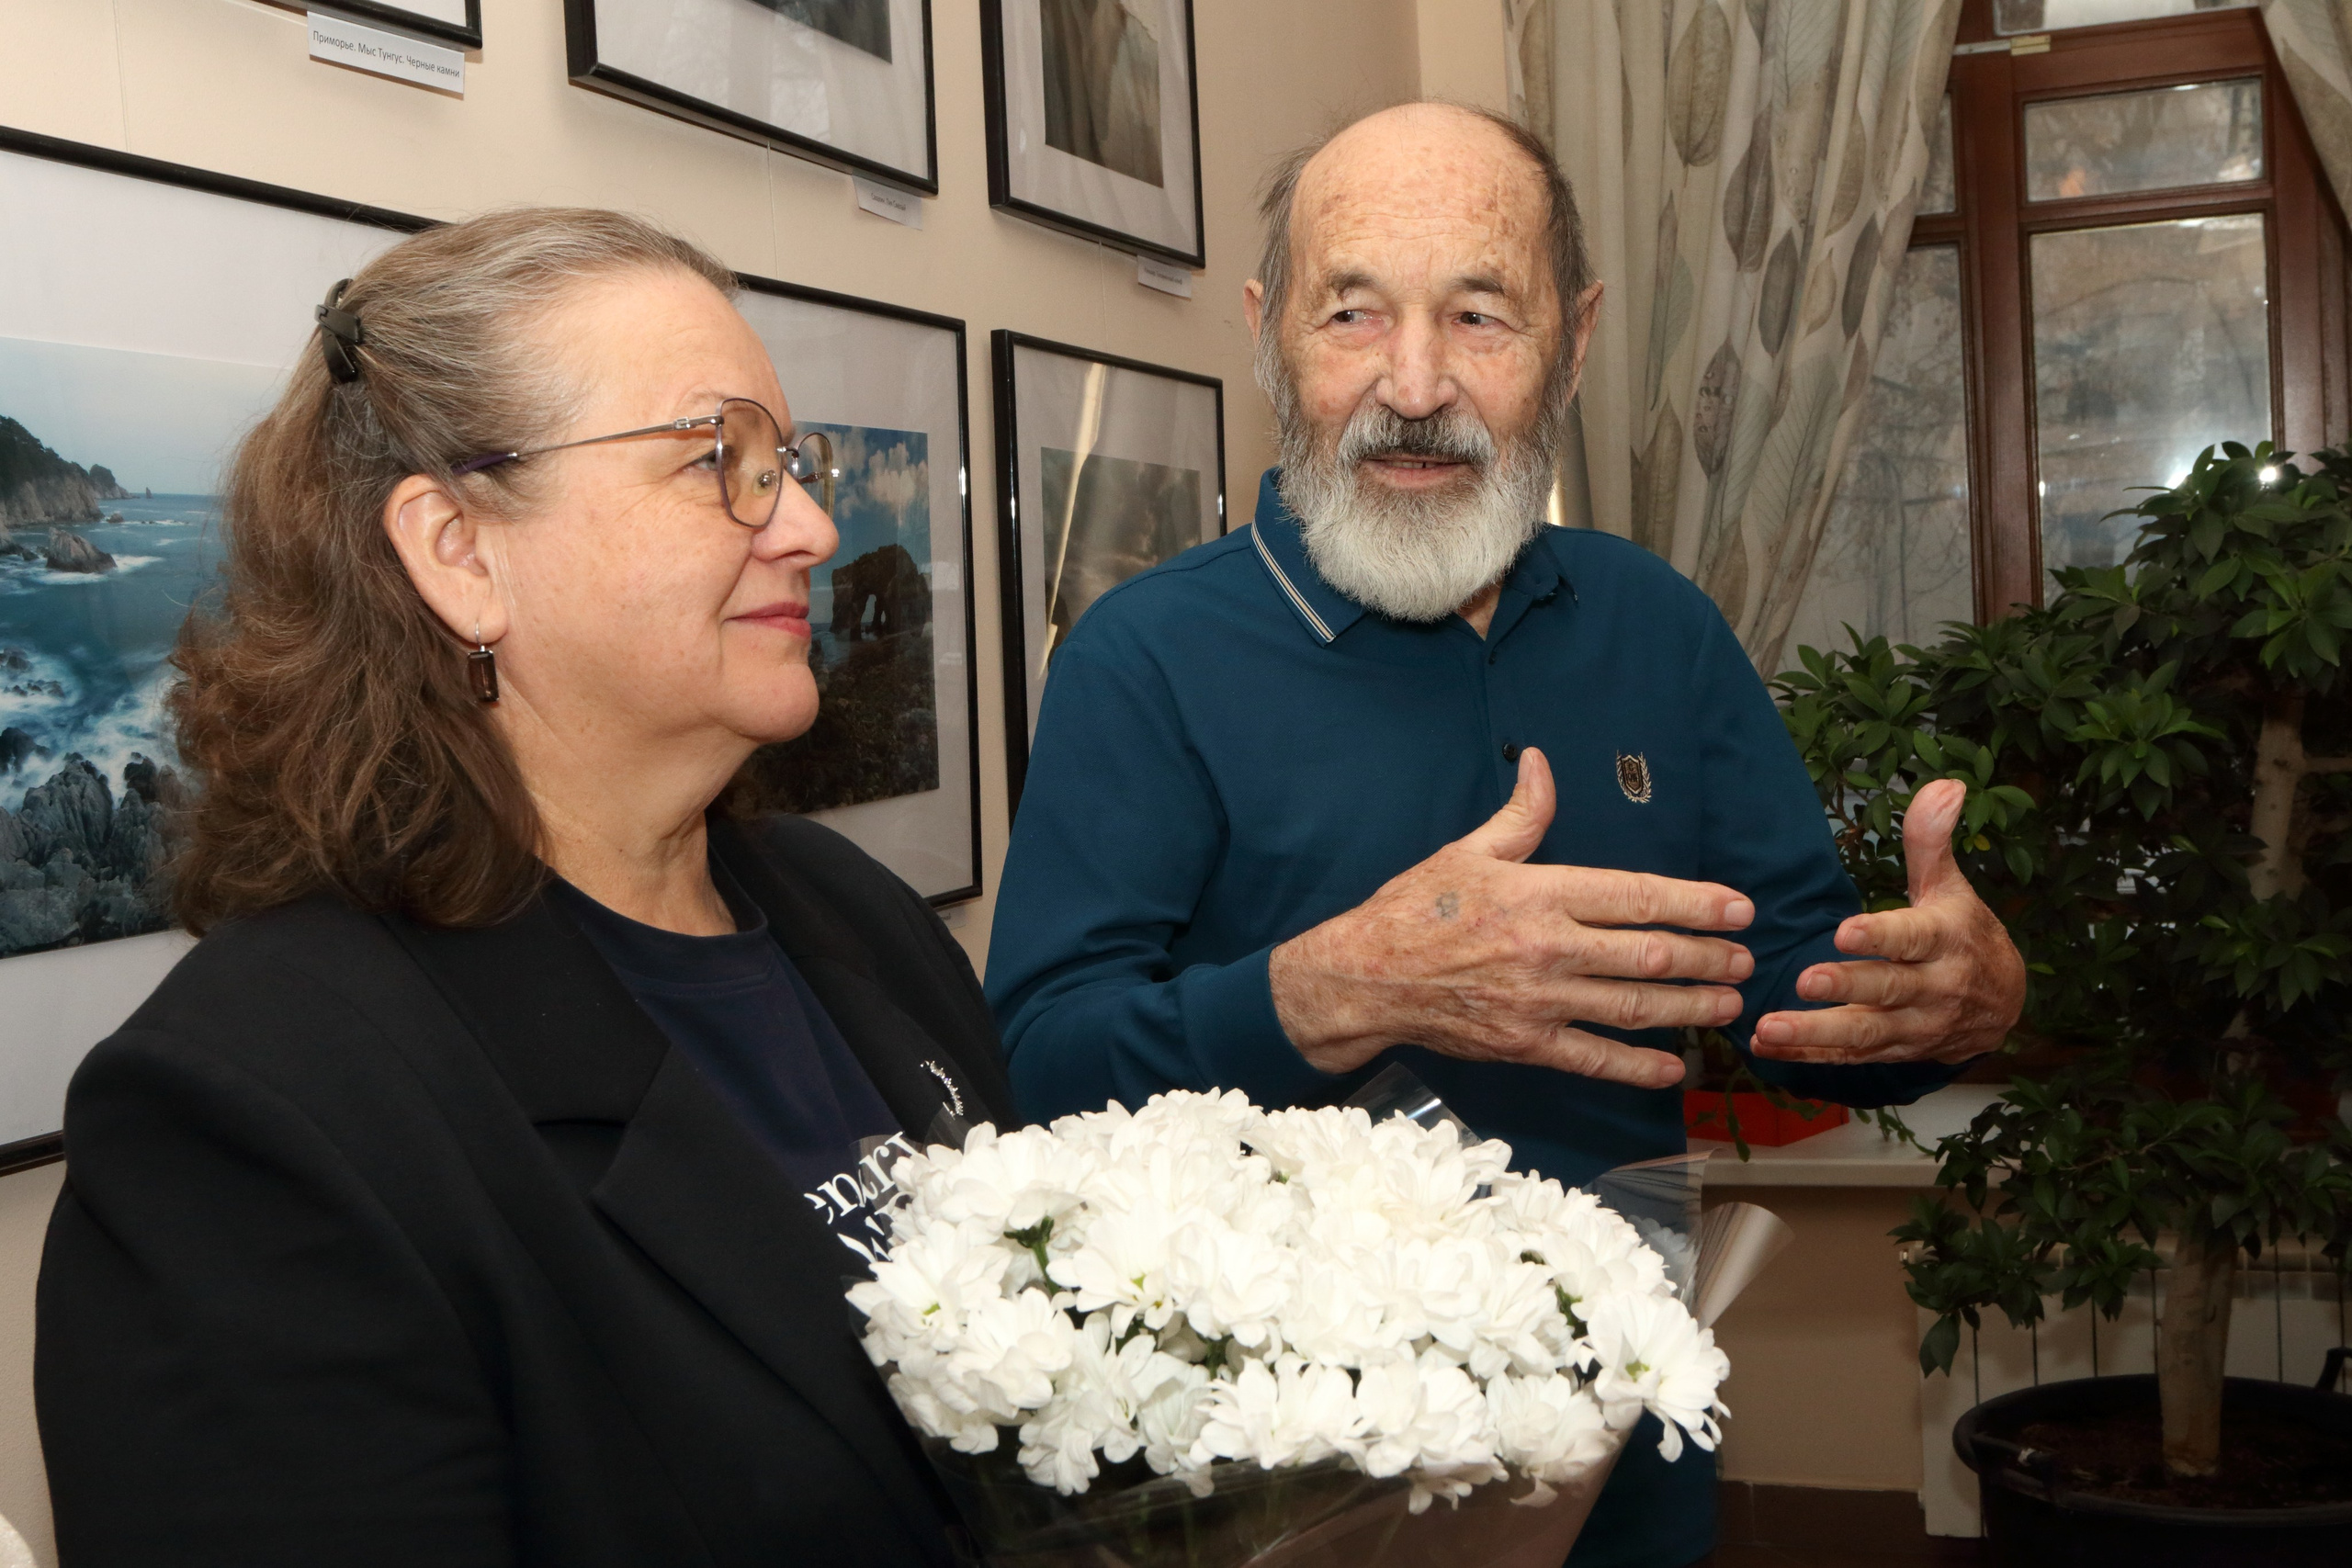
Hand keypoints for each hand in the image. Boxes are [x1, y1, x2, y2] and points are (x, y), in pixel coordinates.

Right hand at [1267, 748, 1755, 1089]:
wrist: (1364, 977)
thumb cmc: (1414, 909)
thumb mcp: (1468, 852)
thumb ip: (1521, 815)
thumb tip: (1542, 763)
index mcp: (1540, 893)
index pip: (1637, 895)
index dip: (1696, 903)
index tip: (1738, 909)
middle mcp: (1547, 948)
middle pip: (1648, 954)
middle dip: (1707, 958)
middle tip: (1746, 960)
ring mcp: (1538, 1001)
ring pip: (1634, 1007)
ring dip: (1689, 1007)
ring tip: (1728, 1004)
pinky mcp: (1524, 1044)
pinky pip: (1593, 1058)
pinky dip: (1637, 1066)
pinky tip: (1673, 1068)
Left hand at [1750, 779, 2023, 1065]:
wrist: (2004, 1004)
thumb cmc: (1965, 933)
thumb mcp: (1950, 886)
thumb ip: (1931, 840)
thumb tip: (1944, 785)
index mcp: (1945, 941)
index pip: (1913, 938)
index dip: (1881, 936)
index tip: (1845, 930)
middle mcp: (1934, 989)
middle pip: (1889, 990)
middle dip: (1846, 987)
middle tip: (1803, 980)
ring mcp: (1914, 1026)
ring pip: (1866, 1034)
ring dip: (1816, 1033)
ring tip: (1772, 1028)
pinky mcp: (1894, 1052)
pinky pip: (1851, 1059)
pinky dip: (1809, 1057)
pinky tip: (1769, 1048)